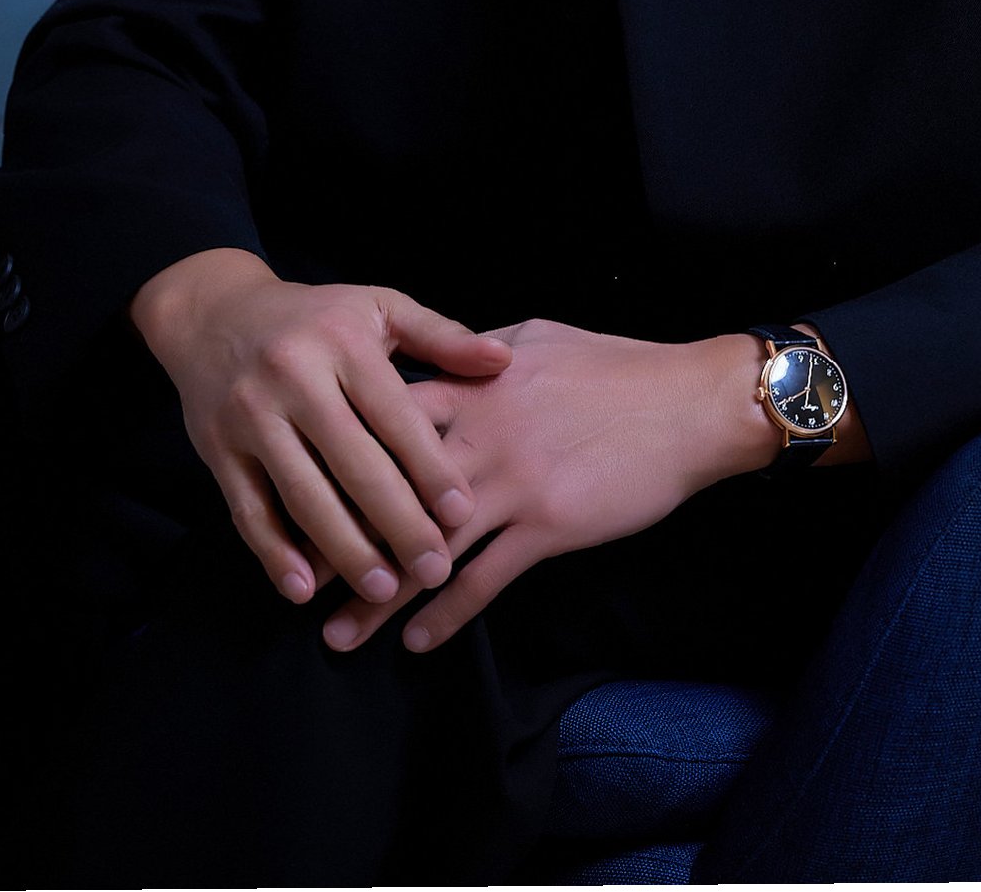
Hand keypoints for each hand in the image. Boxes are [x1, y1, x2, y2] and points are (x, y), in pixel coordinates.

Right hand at [129, 248, 512, 607]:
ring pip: (302, 494)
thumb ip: (442, 336)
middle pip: (352, 464)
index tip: (463, 513)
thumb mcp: (378, 307)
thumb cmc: (314, 314)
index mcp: (342, 342)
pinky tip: (304, 589)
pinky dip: (273, 553)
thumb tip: (503, 360)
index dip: (429, 466)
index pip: (394, 414)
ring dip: (343, 549)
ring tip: (383, 590)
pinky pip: (247, 510)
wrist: (213, 310)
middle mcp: (294, 378)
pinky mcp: (217, 449)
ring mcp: (251, 416)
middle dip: (398, 524)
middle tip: (435, 570)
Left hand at [320, 318, 775, 654]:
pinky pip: (485, 579)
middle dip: (338, 534)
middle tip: (293, 577)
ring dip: (378, 595)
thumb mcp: (536, 338)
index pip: (385, 417)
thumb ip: (478, 355)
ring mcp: (511, 480)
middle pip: (388, 489)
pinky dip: (447, 615)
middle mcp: (480, 432)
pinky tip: (417, 642)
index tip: (298, 483)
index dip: (338, 452)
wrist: (687, 404)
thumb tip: (443, 358)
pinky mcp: (547, 524)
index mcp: (474, 383)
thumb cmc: (616, 366)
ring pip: (427, 545)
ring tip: (337, 634)